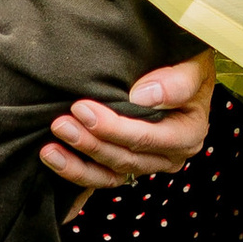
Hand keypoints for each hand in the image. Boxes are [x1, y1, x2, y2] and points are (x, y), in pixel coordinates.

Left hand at [40, 45, 217, 192]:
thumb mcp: (192, 65)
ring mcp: (147, 164)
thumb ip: (176, 81)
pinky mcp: (127, 167)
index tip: (82, 108)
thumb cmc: (186, 63)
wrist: (180, 67)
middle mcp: (169, 156)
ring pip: (110, 174)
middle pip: (125, 158)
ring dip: (78, 162)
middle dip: (90, 143)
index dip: (113, 127)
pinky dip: (76, 171)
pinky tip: (53, 158)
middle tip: (61, 123)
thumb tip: (142, 97)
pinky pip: (101, 178)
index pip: (146, 138)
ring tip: (50, 147)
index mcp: (187, 134)